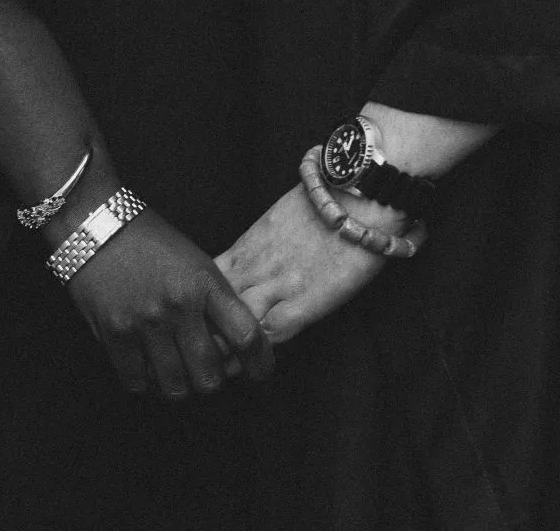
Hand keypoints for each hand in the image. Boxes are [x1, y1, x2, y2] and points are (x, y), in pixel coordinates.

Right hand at [66, 209, 274, 399]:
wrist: (96, 224)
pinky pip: (138, 383)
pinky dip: (146, 381)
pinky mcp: (115, 335)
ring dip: (180, 385)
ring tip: (176, 369)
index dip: (260, 363)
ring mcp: (145, 324)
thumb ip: (213, 301)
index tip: (261, 373)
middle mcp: (178, 307)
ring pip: (175, 388)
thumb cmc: (150, 241)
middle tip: (206, 371)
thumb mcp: (194, 261)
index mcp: (204, 283)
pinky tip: (147, 365)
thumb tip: (231, 344)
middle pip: (210, 376)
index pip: (245, 335)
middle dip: (212, 380)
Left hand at [216, 185, 391, 344]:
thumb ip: (260, 241)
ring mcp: (279, 283)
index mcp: (248, 243)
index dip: (201, 300)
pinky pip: (272, 331)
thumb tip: (248, 258)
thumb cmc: (325, 199)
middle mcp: (257, 264)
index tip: (199, 319)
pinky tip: (253, 359)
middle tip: (201, 348)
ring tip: (222, 364)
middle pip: (215, 302)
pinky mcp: (306, 301)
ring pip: (238, 320)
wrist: (360, 194)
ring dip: (229, 342)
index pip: (210, 278)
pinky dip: (260, 346)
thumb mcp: (279, 216)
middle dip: (207, 326)